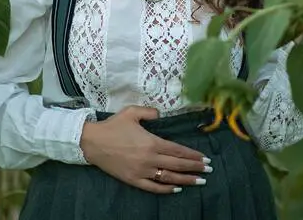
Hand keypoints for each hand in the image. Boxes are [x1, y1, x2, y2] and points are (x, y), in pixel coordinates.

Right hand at [80, 105, 211, 193]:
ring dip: (186, 179)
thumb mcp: (132, 112)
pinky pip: (153, 187)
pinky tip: (176, 188)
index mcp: (152, 142)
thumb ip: (149, 112)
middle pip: (177, 165)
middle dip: (195, 167)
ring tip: (199, 181)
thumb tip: (160, 114)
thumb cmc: (113, 126)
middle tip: (209, 170)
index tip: (204, 158)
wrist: (93, 142)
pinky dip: (166, 189)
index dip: (193, 155)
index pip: (178, 150)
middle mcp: (150, 158)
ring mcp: (142, 171)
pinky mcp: (133, 180)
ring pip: (169, 177)